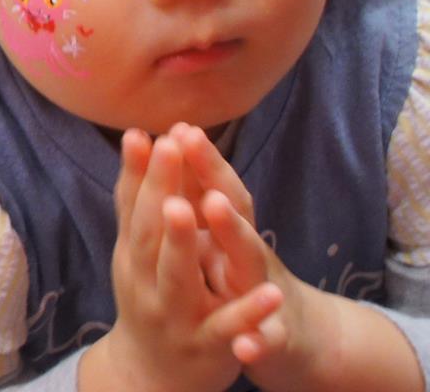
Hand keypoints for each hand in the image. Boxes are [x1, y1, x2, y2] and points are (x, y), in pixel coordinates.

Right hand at [84, 128, 283, 391]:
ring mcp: (174, 314)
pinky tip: (273, 295)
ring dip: (187, 242)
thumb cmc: (148, 299)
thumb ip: (137, 202)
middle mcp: (145, 281)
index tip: (143, 132)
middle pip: (150, 232)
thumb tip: (137, 136)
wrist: (149, 376)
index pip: (133, 206)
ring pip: (179, 277)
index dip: (139, 170)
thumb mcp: (137, 253)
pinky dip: (249, 313)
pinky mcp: (207, 346)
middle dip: (160, 188)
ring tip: (200, 205)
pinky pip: (229, 329)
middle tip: (169, 146)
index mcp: (133, 256)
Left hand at [174, 122, 421, 391]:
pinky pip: (267, 339)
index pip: (216, 187)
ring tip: (213, 204)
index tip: (178, 125)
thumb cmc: (247, 280)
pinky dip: (257, 339)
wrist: (294, 341)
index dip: (199, 158)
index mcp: (231, 233)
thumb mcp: (224, 239)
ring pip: (251, 262)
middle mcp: (251, 254)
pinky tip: (244, 345)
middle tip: (189, 141)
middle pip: (236, 210)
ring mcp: (265, 293)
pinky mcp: (275, 338)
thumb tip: (176, 148)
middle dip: (213, 176)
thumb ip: (206, 200)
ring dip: (234, 232)